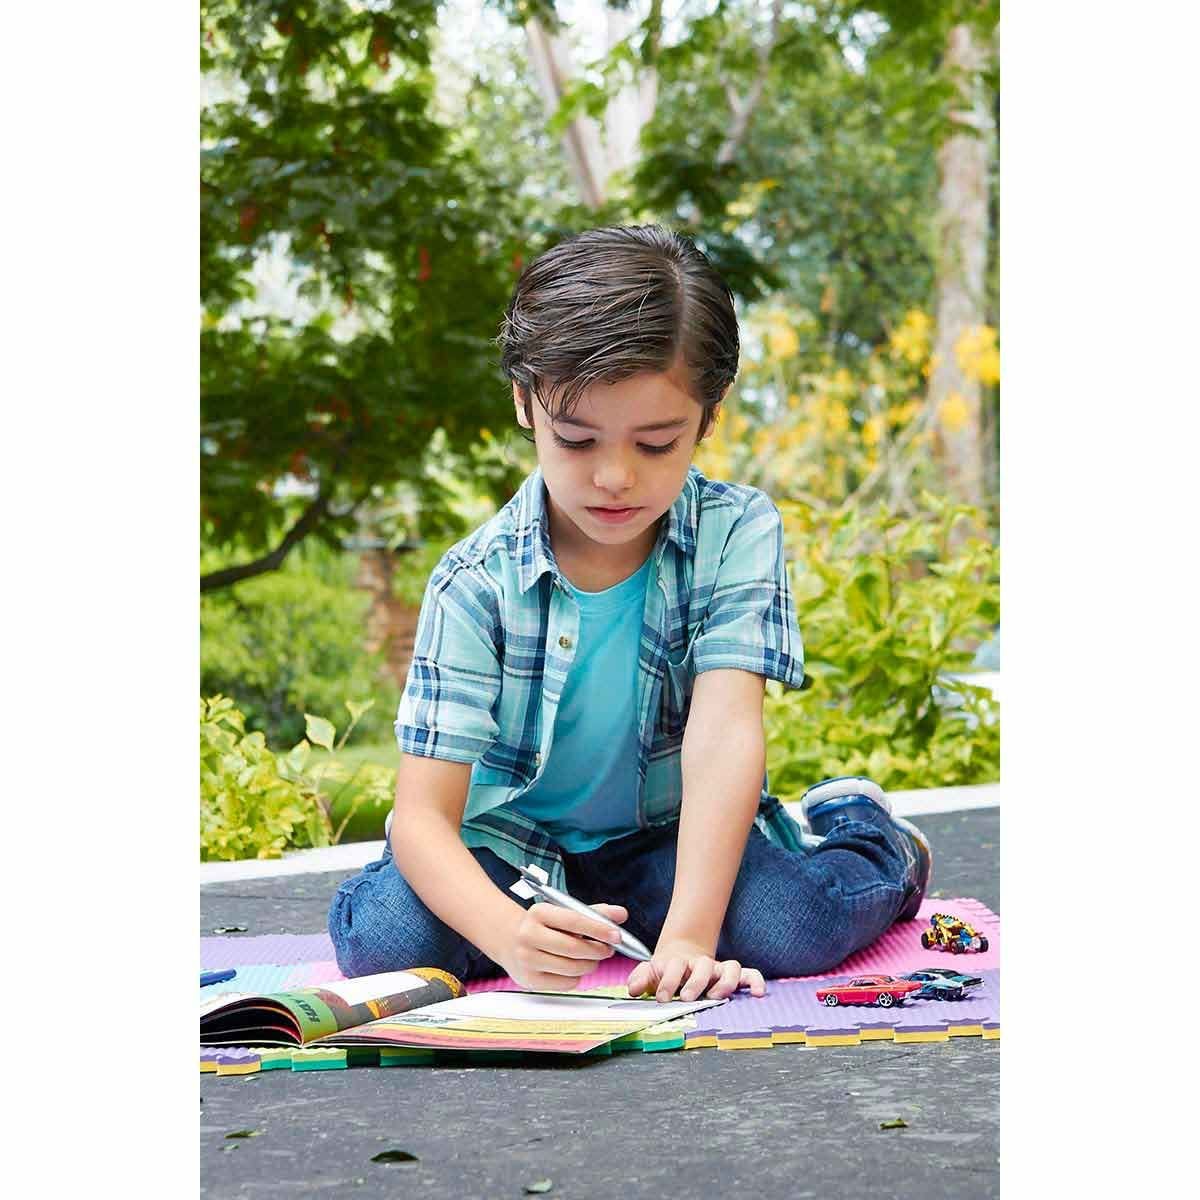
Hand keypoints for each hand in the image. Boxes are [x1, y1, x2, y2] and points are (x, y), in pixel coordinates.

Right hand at [500, 902, 628, 992]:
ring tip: (592, 959)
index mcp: (538, 912)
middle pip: (573, 948)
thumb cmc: (544, 925)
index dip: (598, 929)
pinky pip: (565, 983)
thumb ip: (594, 913)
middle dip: (597, 950)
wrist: (509, 940)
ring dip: (589, 965)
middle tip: (608, 950)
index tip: (617, 935)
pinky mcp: (529, 980)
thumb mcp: (563, 912)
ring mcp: (527, 959)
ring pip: (571, 968)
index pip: (574, 920)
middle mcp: (529, 935)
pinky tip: (574, 968)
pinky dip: (577, 977)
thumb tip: (621, 914)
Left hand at [626, 938, 766, 1002]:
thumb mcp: (651, 972)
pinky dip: (756, 981)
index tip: (662, 997)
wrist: (682, 957)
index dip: (668, 980)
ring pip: (729, 968)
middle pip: (702, 966)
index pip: (675, 966)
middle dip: (695, 982)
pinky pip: (749, 974)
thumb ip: (640, 978)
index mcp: (679, 962)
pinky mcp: (733, 976)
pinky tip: (759, 993)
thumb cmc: (666, 970)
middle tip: (687, 997)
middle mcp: (701, 964)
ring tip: (717, 996)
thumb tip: (632, 989)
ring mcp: (718, 969)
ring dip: (725, 982)